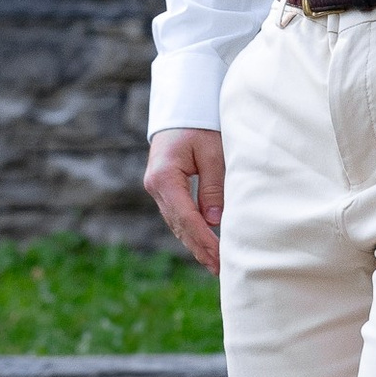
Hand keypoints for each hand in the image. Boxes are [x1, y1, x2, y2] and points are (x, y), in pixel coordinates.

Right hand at [146, 126, 225, 272]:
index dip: (204, 240)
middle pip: (179, 225)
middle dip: (199, 248)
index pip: (186, 217)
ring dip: (195, 243)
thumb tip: (214, 221)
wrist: (182, 107)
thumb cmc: (200, 125)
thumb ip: (213, 187)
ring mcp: (156, 188)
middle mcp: (155, 186)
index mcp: (164, 177)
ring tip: (215, 264)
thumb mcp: (212, 152)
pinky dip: (191, 231)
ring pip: (177, 223)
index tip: (220, 257)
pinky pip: (177, 215)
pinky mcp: (163, 188)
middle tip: (220, 269)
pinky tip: (204, 244)